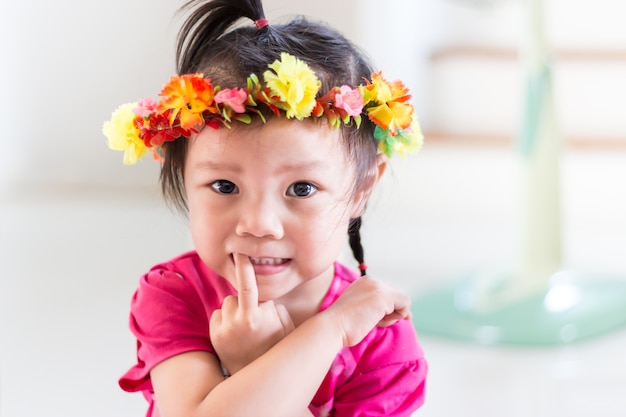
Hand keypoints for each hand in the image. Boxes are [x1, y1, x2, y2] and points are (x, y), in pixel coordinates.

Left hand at [209, 253, 294, 374]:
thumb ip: (275, 305)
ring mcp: (223, 330)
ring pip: (227, 303)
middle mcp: (236, 323)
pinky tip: (237, 333)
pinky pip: (218, 315)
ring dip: (236, 309)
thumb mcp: (286, 324)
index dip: (244, 266)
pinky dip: (226, 319)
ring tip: (247, 327)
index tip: (239, 252)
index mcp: (255, 317)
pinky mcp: (214, 336)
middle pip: (238, 294)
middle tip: (256, 318)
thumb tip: (265, 291)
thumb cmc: (277, 346)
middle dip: (246, 300)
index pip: (248, 284)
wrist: (257, 375)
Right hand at [326, 275, 410, 347]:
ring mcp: (378, 287)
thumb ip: (375, 306)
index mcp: (364, 282)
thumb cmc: (344, 325)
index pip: (387, 293)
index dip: (387, 308)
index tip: (377, 320)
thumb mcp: (360, 309)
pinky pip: (405, 305)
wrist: (333, 327)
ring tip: (374, 321)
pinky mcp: (384, 296)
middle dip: (391, 312)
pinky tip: (380, 321)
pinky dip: (399, 316)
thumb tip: (402, 313)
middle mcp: (372, 280)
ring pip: (401, 301)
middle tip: (374, 322)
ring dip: (393, 316)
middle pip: (395, 296)